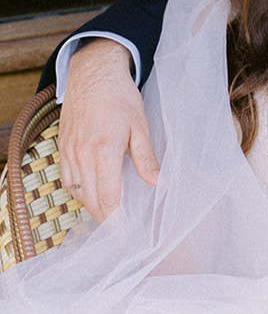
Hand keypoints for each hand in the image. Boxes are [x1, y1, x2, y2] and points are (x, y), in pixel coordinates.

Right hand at [58, 39, 158, 222]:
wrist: (92, 74)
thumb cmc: (120, 97)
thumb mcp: (141, 125)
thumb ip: (147, 157)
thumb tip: (158, 183)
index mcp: (104, 149)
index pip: (107, 197)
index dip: (115, 222)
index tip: (124, 238)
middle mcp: (82, 154)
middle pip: (91, 200)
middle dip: (105, 222)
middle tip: (120, 237)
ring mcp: (69, 152)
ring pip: (77, 192)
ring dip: (92, 208)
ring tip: (110, 220)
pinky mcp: (63, 148)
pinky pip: (68, 180)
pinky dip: (80, 192)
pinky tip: (93, 195)